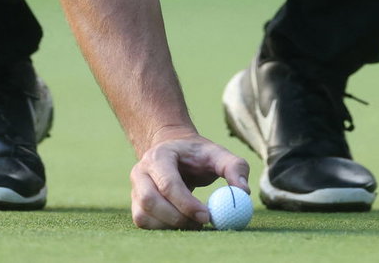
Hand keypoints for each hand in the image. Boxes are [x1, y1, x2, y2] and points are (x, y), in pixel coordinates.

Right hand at [129, 133, 250, 229]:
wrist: (174, 150)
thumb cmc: (197, 154)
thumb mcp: (217, 154)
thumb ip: (234, 168)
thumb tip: (243, 192)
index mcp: (159, 155)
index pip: (168, 183)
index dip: (186, 203)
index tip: (208, 216)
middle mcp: (141, 171)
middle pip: (150, 201)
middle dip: (177, 217)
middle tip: (202, 224)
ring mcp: (135, 189)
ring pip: (144, 215)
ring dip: (170, 224)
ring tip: (194, 222)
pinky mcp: (136, 204)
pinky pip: (144, 222)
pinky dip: (163, 227)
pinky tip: (182, 222)